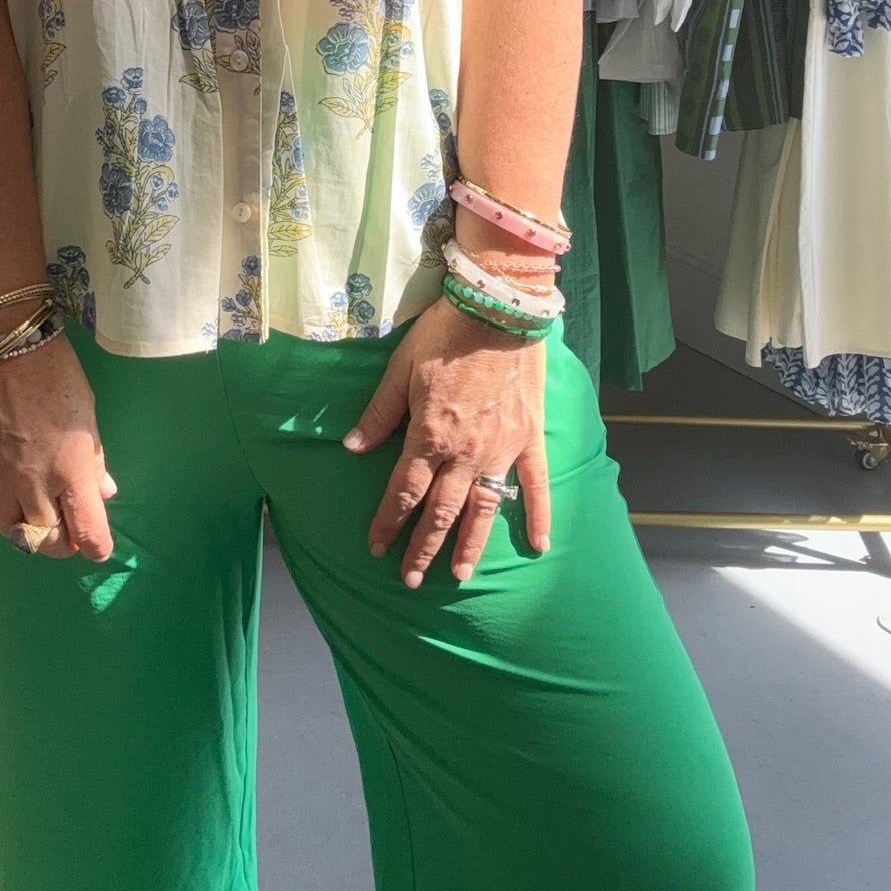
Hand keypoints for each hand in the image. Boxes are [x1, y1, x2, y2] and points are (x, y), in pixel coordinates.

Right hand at [0, 326, 116, 560]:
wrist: (2, 344)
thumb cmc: (55, 372)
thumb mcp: (88, 414)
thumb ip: (94, 460)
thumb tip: (102, 491)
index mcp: (71, 471)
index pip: (89, 534)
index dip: (97, 546)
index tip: (98, 543)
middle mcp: (34, 484)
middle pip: (47, 542)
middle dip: (63, 544)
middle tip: (69, 532)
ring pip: (12, 534)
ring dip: (30, 536)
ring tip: (39, 522)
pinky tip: (6, 508)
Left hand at [343, 297, 550, 586]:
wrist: (497, 309)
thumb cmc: (443, 335)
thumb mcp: (400, 370)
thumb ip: (379, 413)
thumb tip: (352, 448)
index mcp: (429, 436)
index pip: (403, 492)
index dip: (388, 522)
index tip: (376, 548)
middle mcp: (464, 452)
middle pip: (440, 511)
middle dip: (422, 548)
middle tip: (410, 580)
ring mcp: (501, 449)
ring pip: (483, 509)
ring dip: (469, 545)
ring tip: (458, 574)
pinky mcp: (529, 438)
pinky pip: (535, 485)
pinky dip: (538, 516)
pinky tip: (539, 546)